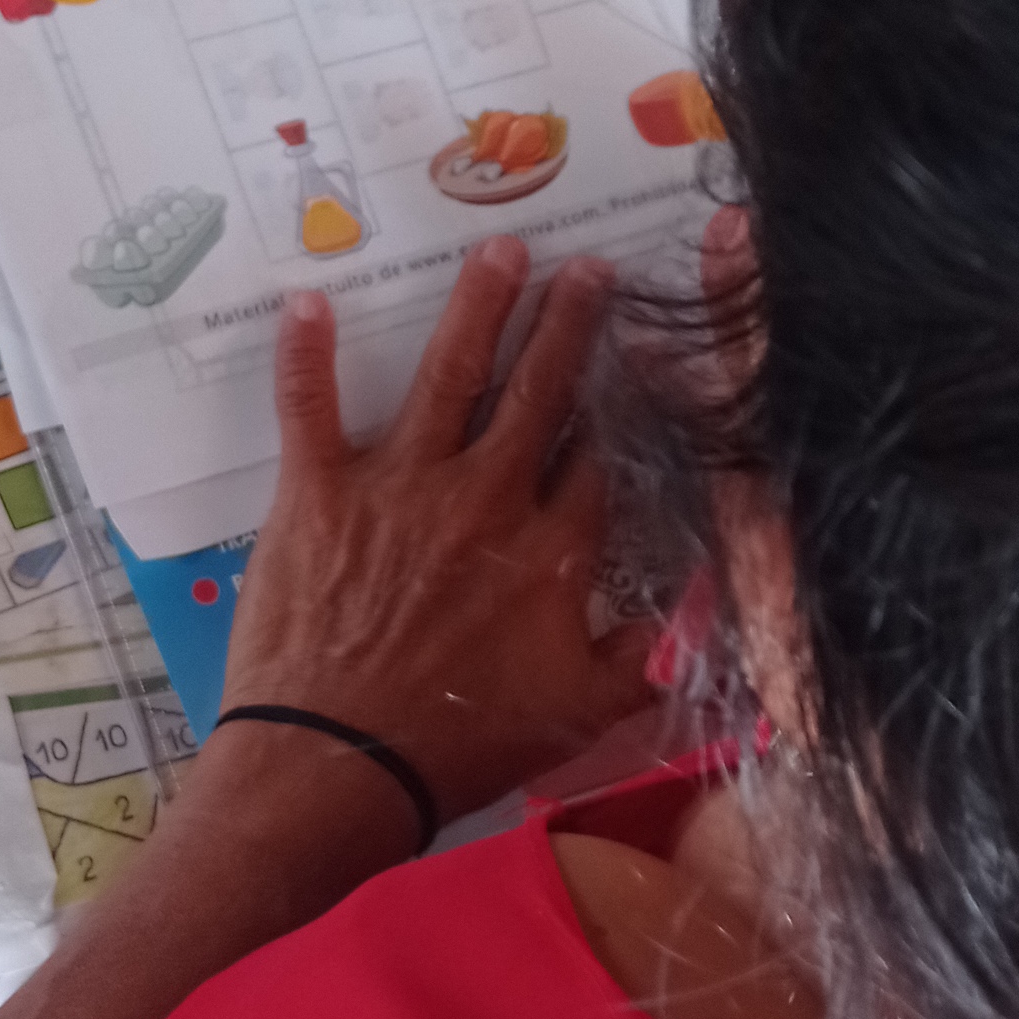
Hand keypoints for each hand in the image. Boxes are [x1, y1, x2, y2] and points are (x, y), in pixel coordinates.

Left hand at [216, 240, 656, 827]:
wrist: (336, 770)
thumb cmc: (459, 749)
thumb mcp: (582, 716)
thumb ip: (649, 656)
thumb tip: (711, 606)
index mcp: (551, 550)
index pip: (601, 453)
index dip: (627, 398)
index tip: (646, 351)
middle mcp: (484, 498)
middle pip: (539, 391)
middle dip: (568, 323)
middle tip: (589, 267)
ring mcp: (400, 487)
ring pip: (448, 374)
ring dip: (478, 306)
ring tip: (500, 247)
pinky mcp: (319, 493)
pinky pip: (310, 407)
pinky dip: (307, 354)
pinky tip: (307, 300)